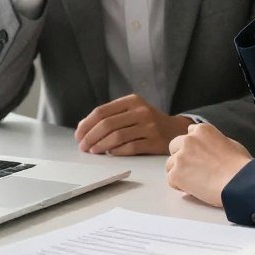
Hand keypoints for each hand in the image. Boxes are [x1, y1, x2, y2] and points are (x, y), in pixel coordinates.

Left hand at [74, 94, 191, 154]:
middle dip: (90, 137)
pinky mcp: (155, 141)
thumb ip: (111, 116)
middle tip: (83, 146)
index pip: (102, 111)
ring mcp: (149, 126)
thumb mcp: (132, 111)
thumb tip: (83, 128)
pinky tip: (110, 153)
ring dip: (101, 146)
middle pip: (107, 124)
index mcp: (132, 100)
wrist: (176, 130)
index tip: (78, 135)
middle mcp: (141, 111)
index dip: (86, 124)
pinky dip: (117, 151)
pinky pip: (130, 148)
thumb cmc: (147, 121)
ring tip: (94, 151)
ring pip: (117, 136)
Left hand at [166, 123, 252, 206]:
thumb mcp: (230, 144)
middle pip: (174, 146)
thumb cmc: (240, 167)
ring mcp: (180, 156)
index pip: (189, 133)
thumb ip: (213, 142)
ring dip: (180, 172)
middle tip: (193, 169)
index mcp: (202, 130)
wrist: (239, 183)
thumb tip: (210, 148)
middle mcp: (188, 140)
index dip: (194, 147)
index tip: (199, 156)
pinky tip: (194, 189)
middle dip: (181, 156)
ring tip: (196, 182)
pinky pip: (171, 180)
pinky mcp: (176, 174)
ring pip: (170, 164)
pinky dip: (180, 186)